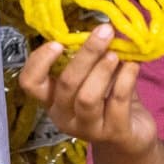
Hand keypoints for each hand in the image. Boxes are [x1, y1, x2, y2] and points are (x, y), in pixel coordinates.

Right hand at [18, 25, 156, 155]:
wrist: (132, 135)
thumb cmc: (107, 100)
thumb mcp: (93, 78)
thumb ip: (91, 59)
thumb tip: (100, 28)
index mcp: (52, 99)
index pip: (30, 83)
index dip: (39, 62)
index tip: (59, 43)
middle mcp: (64, 116)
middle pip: (66, 84)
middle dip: (86, 54)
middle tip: (104, 32)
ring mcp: (88, 129)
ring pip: (88, 97)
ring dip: (103, 70)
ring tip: (116, 54)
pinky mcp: (114, 133)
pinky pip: (117, 103)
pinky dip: (126, 80)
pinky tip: (133, 66)